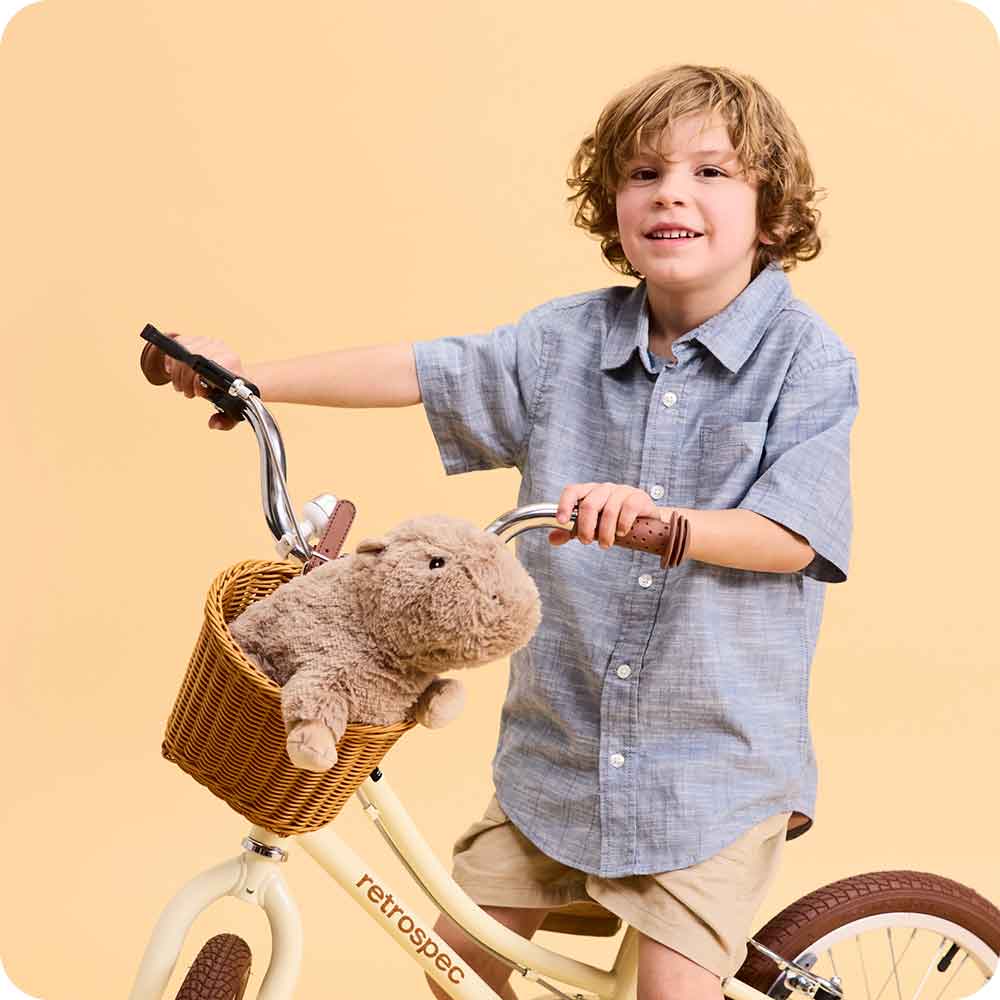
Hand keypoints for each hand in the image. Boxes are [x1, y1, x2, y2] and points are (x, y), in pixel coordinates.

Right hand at [161, 334, 245, 430]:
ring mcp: (210, 341)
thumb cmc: (233, 396)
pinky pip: (179, 342)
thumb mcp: (233, 413)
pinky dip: (173, 356)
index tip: (197, 394)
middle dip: (183, 379)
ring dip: (176, 370)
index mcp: (231, 363)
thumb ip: (224, 421)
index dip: (196, 382)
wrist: (239, 380)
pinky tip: (174, 368)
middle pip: (190, 360)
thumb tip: (212, 424)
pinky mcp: (200, 338)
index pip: (204, 368)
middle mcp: (221, 348)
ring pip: (182, 350)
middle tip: (185, 391)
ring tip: (181, 382)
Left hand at [549, 482, 668, 548]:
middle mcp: (603, 489)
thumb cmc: (614, 519)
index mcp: (589, 492)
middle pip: (589, 504)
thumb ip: (572, 531)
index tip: (562, 521)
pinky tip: (621, 532)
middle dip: (586, 527)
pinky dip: (623, 524)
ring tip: (605, 544)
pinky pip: (628, 508)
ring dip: (605, 532)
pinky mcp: (638, 497)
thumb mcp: (591, 526)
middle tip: (586, 541)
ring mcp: (621, 491)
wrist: (643, 518)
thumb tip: (553, 539)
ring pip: (609, 510)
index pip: (572, 491)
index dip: (564, 505)